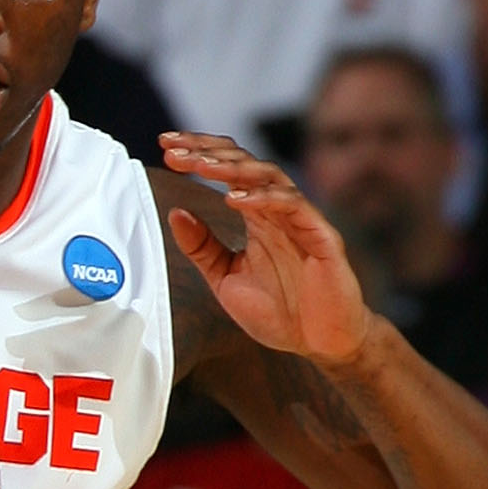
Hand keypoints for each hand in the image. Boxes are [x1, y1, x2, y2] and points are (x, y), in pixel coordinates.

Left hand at [161, 134, 371, 368]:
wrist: (319, 341)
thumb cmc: (279, 309)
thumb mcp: (225, 278)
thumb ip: (202, 248)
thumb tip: (175, 213)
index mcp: (256, 216)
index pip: (228, 170)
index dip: (199, 154)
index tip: (165, 147)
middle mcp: (278, 210)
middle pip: (245, 164)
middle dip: (208, 153)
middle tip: (174, 149)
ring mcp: (301, 220)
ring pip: (269, 177)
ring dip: (233, 169)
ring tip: (201, 166)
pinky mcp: (322, 236)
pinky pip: (295, 207)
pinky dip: (265, 199)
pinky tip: (236, 200)